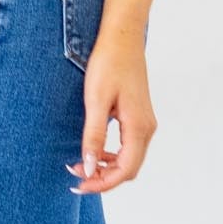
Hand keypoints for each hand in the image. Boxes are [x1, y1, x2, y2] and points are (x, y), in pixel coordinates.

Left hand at [66, 32, 155, 193]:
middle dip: (103, 178)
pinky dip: (111, 155)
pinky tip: (94, 150)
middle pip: (129, 169)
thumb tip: (88, 167)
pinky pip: (128, 146)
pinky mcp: (139, 117)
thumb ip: (93, 136)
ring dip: (106, 167)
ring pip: (129, 159)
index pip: (125, 170)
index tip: (80, 184)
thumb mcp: (96, 101)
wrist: (122, 39)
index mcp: (138, 127)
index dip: (103, 183)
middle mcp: (147, 128)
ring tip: (80, 164)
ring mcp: (145, 123)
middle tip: (76, 177)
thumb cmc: (109, 64)